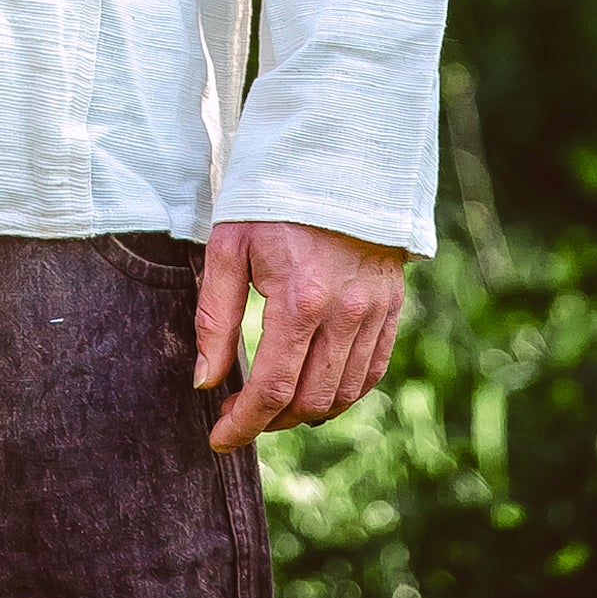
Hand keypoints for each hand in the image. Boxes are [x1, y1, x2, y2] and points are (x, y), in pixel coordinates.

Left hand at [192, 219, 405, 452]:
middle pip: (309, 402)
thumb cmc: (272, 200)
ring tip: (270, 403)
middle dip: (269, 422)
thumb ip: (216, 318)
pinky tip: (312, 388)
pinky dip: (340, 393)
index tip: (219, 439)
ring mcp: (375, 313)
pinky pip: (370, 372)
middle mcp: (346, 314)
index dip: (243, 425)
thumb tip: (205, 383)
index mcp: (301, 300)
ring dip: (303, 412)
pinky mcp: (391, 307)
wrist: (337, 158)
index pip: (272, 390)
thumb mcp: (229, 247)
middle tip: (238, 414)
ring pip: (342, 395)